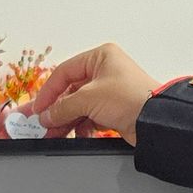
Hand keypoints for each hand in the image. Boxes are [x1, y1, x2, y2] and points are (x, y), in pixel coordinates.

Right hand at [0, 43, 157, 144]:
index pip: (65, 72)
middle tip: (42, 123)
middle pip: (71, 91)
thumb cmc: (130, 98)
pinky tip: (75, 135)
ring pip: (79, 106)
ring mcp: (110, 92)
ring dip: (66, 120)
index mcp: (100, 57)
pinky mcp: (114, 110)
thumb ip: (63, 107)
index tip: (38, 108)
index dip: (48, 91)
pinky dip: (81, 127)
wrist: (155, 122)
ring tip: (54, 133)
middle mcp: (105, 71)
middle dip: (57, 109)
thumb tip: (46, 115)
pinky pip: (90, 117)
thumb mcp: (88, 98)